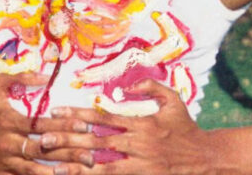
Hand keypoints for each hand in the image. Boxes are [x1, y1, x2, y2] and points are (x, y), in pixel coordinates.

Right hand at [0, 73, 105, 174]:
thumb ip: (21, 79)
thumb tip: (47, 75)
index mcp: (7, 121)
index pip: (40, 124)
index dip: (63, 124)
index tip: (84, 124)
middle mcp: (7, 144)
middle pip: (42, 150)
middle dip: (68, 152)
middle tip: (91, 153)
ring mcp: (4, 163)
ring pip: (36, 171)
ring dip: (60, 172)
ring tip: (81, 171)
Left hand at [41, 80, 220, 173]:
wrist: (207, 159)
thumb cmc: (187, 128)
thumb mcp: (173, 100)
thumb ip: (149, 87)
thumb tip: (124, 84)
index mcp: (140, 123)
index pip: (102, 117)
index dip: (77, 114)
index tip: (56, 111)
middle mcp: (137, 144)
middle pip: (96, 141)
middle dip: (68, 139)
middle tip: (44, 139)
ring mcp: (139, 164)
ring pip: (101, 165)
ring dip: (76, 166)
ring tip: (54, 167)